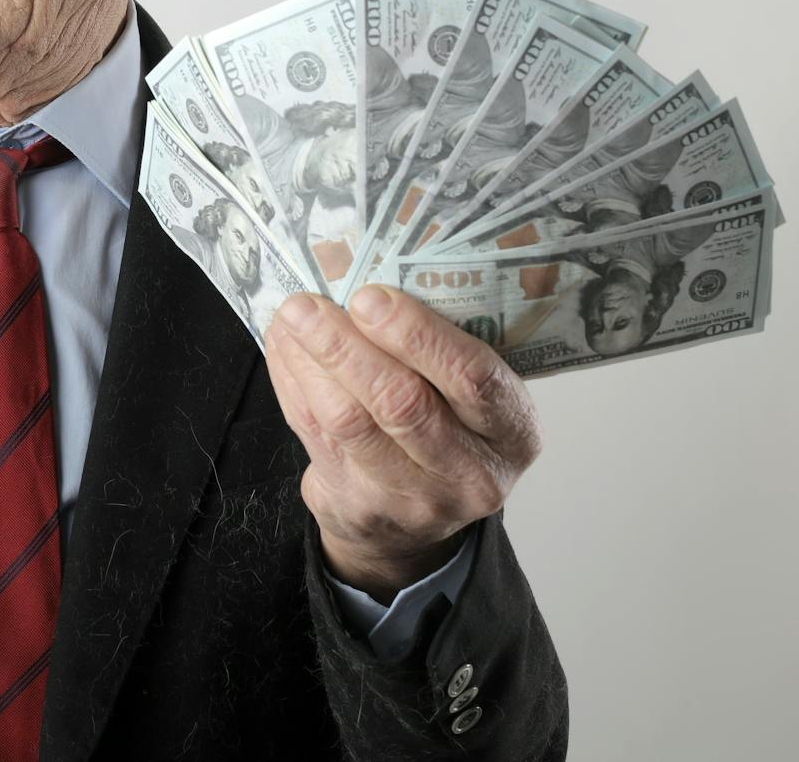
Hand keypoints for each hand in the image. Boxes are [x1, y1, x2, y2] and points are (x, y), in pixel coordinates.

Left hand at [264, 285, 542, 600]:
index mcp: (513, 431)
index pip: (474, 378)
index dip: (418, 336)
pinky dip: (293, 384)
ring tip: (290, 317)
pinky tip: (284, 349)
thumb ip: (442, 348)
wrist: (414, 526)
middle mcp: (473, 473)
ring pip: (349, 421)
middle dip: (347, 346)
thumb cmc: (447, 430)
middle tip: (308, 304)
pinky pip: (316, 435)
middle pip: (402, 404)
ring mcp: (415, 500)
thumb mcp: (472, 398)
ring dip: (310, 361)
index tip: (370, 297)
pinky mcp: (360, 508)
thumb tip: (370, 272)